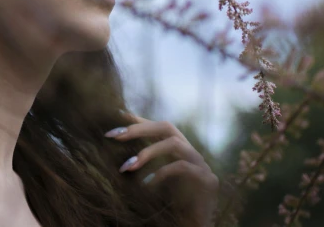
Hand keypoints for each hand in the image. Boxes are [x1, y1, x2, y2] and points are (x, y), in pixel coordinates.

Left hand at [105, 111, 218, 226]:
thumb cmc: (174, 208)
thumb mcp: (154, 184)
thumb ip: (144, 167)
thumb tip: (120, 156)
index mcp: (180, 151)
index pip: (159, 127)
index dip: (140, 120)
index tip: (118, 115)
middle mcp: (192, 153)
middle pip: (167, 127)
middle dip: (140, 128)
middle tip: (115, 136)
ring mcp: (202, 164)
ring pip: (174, 143)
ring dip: (147, 152)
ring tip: (126, 167)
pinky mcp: (208, 179)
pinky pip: (181, 167)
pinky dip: (161, 173)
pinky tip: (146, 185)